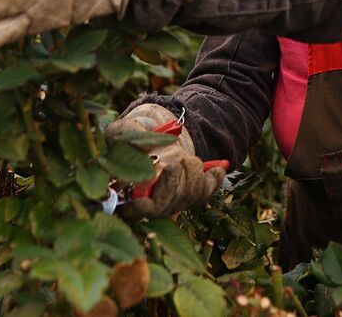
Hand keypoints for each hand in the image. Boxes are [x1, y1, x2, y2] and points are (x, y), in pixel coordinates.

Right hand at [106, 104, 227, 218]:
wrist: (155, 138)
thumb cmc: (132, 137)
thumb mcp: (122, 131)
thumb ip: (128, 137)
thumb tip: (146, 149)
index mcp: (128, 191)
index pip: (132, 209)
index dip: (137, 208)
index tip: (140, 201)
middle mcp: (151, 203)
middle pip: (166, 203)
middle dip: (172, 181)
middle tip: (173, 164)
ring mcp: (174, 201)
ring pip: (189, 194)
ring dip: (190, 170)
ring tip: (184, 158)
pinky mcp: (191, 194)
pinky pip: (207, 190)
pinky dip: (214, 178)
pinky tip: (219, 168)